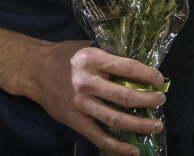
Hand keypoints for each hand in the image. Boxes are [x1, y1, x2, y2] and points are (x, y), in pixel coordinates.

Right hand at [28, 41, 165, 155]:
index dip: (148, 75)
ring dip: (140, 125)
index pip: (128, 68)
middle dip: (149, 100)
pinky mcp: (74, 121)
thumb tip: (137, 68)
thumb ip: (109, 56)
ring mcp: (81, 104)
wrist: (33, 69)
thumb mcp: (87, 47)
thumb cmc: (63, 55)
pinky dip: (118, 147)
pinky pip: (99, 137)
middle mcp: (87, 82)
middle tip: (161, 101)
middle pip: (126, 96)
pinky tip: (133, 150)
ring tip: (156, 125)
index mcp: (93, 60)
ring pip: (117, 119)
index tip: (160, 80)